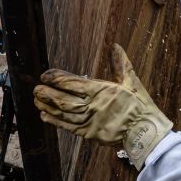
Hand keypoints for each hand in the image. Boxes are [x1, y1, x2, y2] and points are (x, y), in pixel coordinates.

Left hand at [33, 44, 173, 166]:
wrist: (145, 132)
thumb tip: (115, 46)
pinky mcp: (89, 134)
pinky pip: (68, 127)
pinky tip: (45, 116)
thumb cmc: (139, 106)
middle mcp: (92, 106)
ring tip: (36, 100)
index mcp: (101, 91)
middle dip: (48, 94)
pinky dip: (55, 122)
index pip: (73, 83)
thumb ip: (121, 63)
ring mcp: (90, 122)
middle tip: (36, 88)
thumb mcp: (132, 81)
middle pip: (64, 100)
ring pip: (64, 114)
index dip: (57, 79)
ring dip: (48, 107)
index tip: (46, 75)